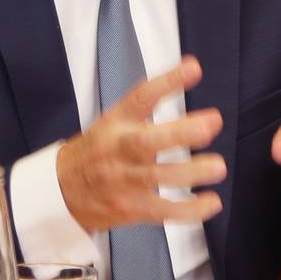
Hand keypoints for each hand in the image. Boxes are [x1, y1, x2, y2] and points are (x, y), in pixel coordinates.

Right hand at [57, 57, 225, 234]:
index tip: (195, 69)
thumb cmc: (97, 151)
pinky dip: (189, 210)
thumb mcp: (113, 121)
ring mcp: (124, 181)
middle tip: (213, 122)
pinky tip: (213, 202)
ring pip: (158, 178)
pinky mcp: (131, 208)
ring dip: (191, 172)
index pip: (140, 97)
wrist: (62, 192)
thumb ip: (148, 103)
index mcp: (116, 123)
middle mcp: (119, 150)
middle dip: (181, 133)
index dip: (167, 82)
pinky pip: (163, 211)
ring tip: (218, 166)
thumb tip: (193, 68)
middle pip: (147, 141)